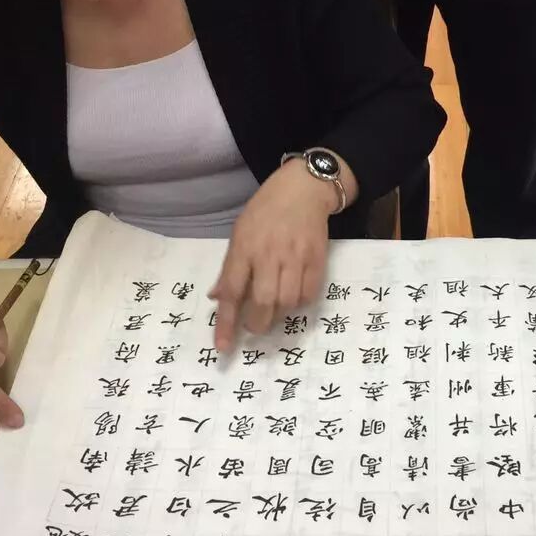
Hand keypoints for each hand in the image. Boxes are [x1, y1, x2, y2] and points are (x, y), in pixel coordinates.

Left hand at [210, 158, 337, 348]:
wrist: (302, 189)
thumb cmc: (265, 211)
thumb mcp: (239, 233)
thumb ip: (230, 268)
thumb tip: (217, 298)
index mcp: (244, 247)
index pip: (231, 291)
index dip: (226, 322)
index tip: (223, 346)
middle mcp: (269, 254)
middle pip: (262, 302)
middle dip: (256, 324)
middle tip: (254, 327)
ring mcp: (295, 256)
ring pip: (287, 302)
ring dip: (278, 316)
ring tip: (273, 312)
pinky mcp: (317, 259)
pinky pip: (309, 294)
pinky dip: (299, 304)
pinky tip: (293, 298)